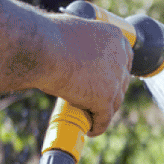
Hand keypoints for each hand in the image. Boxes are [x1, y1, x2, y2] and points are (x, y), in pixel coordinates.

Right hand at [40, 14, 131, 135]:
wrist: (40, 48)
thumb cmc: (47, 36)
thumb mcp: (74, 33)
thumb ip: (85, 45)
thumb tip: (79, 55)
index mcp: (115, 37)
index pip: (124, 60)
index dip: (115, 73)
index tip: (107, 81)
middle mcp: (120, 58)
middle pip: (120, 83)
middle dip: (109, 93)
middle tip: (95, 100)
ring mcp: (114, 80)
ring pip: (114, 102)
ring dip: (103, 110)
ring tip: (90, 115)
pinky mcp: (105, 99)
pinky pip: (104, 118)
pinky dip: (98, 125)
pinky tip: (91, 130)